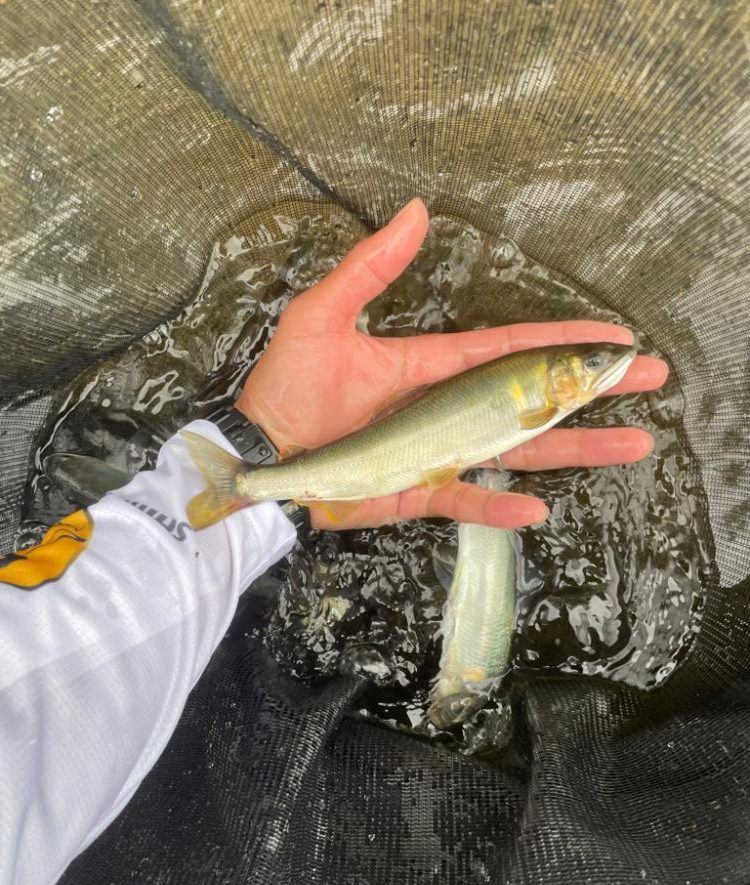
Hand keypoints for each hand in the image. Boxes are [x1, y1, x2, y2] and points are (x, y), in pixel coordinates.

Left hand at [236, 199, 666, 529]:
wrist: (261, 455)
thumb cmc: (287, 386)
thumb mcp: (322, 316)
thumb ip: (370, 269)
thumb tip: (414, 210)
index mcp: (431, 365)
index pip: (509, 347)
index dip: (559, 338)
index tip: (611, 335)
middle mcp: (447, 408)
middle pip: (532, 399)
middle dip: (592, 391)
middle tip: (652, 381)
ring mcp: (438, 452)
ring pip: (517, 451)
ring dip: (572, 448)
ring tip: (632, 444)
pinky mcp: (419, 493)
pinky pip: (468, 501)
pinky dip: (500, 510)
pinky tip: (539, 511)